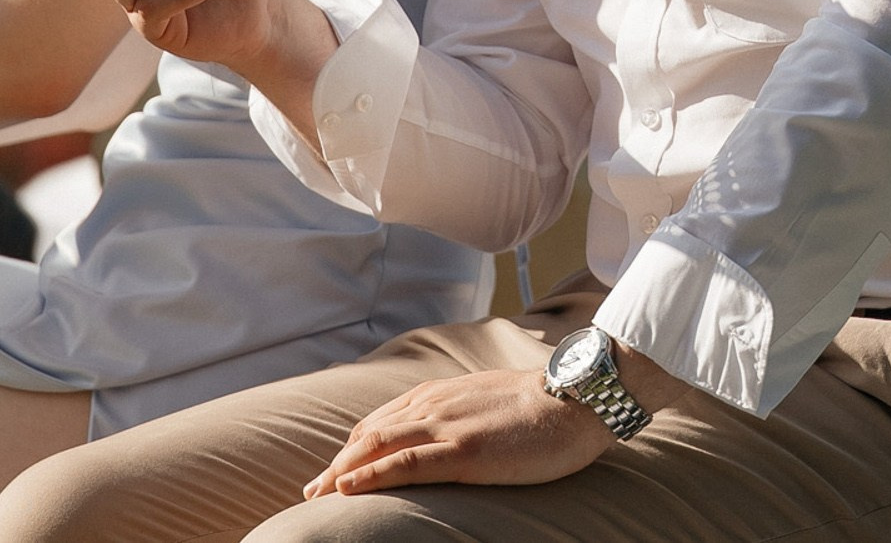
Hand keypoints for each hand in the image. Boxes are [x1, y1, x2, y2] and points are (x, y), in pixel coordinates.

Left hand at [304, 369, 611, 498]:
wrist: (579, 397)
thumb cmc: (545, 404)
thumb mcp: (490, 403)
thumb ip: (461, 413)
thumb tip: (449, 437)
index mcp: (441, 394)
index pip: (380, 421)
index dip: (351, 448)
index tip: (334, 472)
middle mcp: (435, 406)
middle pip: (368, 435)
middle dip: (336, 465)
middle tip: (311, 492)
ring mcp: (448, 427)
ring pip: (376, 447)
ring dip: (341, 473)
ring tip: (316, 496)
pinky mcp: (464, 451)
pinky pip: (406, 462)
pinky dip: (371, 474)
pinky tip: (348, 490)